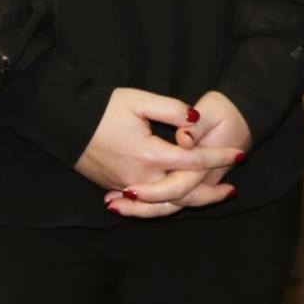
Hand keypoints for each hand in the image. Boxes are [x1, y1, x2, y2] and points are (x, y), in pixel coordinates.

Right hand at [108, 91, 253, 218]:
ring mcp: (127, 186)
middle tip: (232, 189)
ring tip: (212, 197)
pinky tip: (182, 198)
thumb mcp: (139, 101)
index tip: (239, 153)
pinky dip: (168, 203)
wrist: (64, 125)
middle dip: (210, 193)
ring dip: (190, 202)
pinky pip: (148, 203)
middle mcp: (140, 177)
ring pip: (165, 203)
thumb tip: (195, 120)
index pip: (193, 161)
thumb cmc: (102, 109)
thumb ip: (171, 109)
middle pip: (183, 193)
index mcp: (149, 154)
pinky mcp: (117, 189)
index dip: (219, 157)